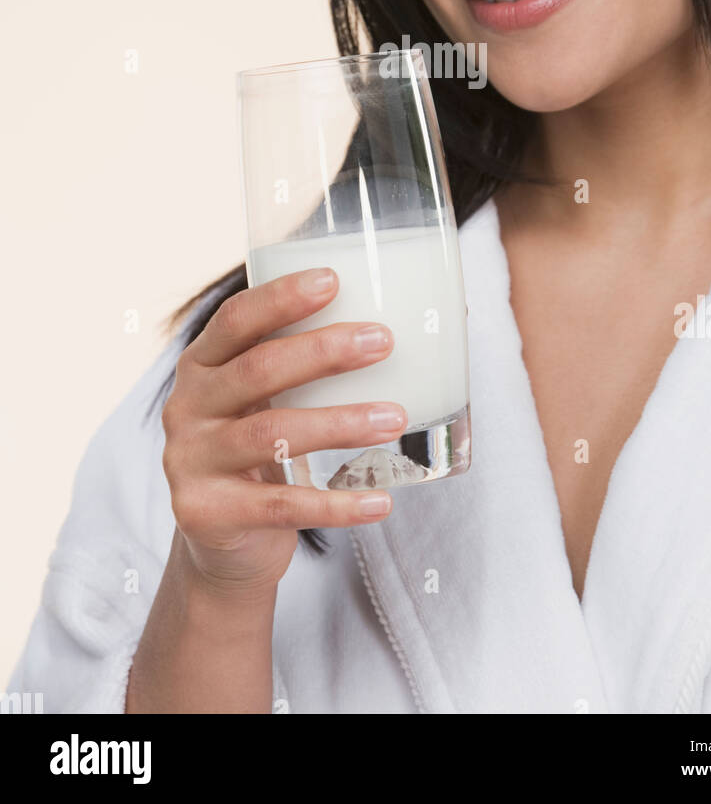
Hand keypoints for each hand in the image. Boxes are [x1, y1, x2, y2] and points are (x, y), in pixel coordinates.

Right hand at [160, 267, 404, 596]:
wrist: (220, 543)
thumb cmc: (261, 451)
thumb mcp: (265, 400)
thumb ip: (305, 366)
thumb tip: (411, 324)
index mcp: (201, 365)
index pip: (236, 319)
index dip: (281, 297)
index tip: (334, 280)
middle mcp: (187, 407)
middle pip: (257, 369)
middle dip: (324, 351)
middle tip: (383, 341)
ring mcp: (191, 462)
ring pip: (271, 434)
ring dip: (340, 423)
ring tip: (395, 418)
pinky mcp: (208, 514)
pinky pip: (282, 507)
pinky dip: (336, 504)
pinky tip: (380, 501)